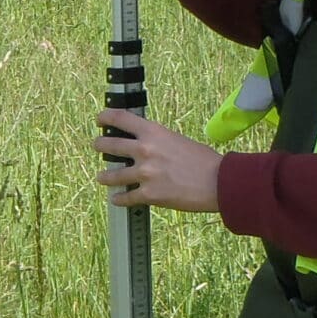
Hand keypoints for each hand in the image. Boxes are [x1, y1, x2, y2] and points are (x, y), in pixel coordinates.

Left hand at [93, 108, 221, 212]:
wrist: (219, 182)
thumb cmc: (204, 160)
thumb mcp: (177, 140)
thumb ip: (157, 142)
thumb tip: (144, 147)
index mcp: (153, 132)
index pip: (120, 118)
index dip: (105, 117)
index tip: (100, 119)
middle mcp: (144, 150)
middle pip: (109, 145)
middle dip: (100, 146)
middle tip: (98, 146)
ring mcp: (145, 174)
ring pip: (112, 175)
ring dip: (105, 176)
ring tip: (102, 177)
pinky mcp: (149, 195)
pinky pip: (126, 198)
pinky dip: (120, 199)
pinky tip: (117, 199)